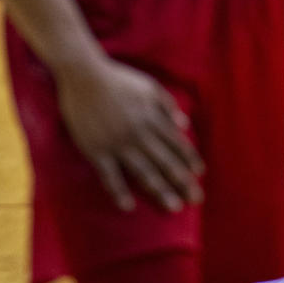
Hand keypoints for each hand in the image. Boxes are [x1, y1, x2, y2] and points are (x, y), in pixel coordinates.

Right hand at [55, 53, 204, 212]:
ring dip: (160, 190)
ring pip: (143, 171)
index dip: (189, 159)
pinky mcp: (96, 150)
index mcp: (152, 117)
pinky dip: (119, 191)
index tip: (200, 175)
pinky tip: (129, 206)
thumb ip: (168, 106)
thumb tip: (184, 124)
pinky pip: (109, 175)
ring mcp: (117, 143)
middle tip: (196, 200)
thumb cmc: (118, 80)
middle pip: (165, 161)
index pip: (176, 142)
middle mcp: (139, 132)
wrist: (84, 75)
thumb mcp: (150, 87)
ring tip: (174, 207)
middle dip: (182, 181)